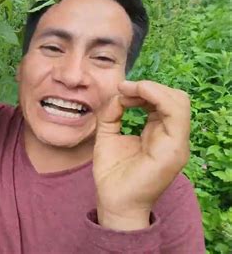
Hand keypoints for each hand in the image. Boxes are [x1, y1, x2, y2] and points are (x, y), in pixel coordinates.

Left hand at [93, 80, 190, 230]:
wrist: (113, 201)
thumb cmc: (112, 173)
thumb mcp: (108, 135)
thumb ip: (112, 113)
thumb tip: (119, 94)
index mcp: (159, 133)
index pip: (163, 102)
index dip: (143, 90)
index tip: (121, 88)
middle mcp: (171, 137)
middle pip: (174, 98)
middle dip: (148, 87)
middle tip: (123, 88)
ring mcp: (176, 143)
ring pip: (179, 101)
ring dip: (152, 89)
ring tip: (128, 89)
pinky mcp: (174, 149)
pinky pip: (176, 113)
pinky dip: (157, 96)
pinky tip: (137, 94)